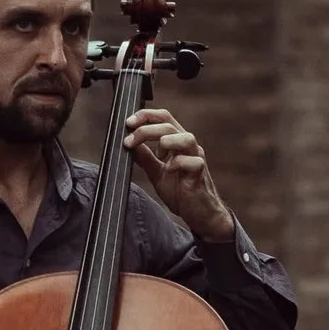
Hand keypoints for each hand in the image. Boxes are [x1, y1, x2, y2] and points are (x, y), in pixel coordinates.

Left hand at [123, 106, 234, 241]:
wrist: (198, 213)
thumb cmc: (181, 192)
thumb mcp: (157, 173)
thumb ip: (146, 158)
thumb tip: (130, 144)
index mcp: (178, 142)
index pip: (164, 117)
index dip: (146, 116)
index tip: (128, 123)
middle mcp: (188, 146)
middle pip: (169, 125)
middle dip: (146, 130)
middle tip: (129, 141)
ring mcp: (196, 158)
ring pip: (186, 137)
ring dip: (165, 142)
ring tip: (157, 156)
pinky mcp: (200, 173)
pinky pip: (193, 161)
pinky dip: (177, 164)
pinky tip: (169, 172)